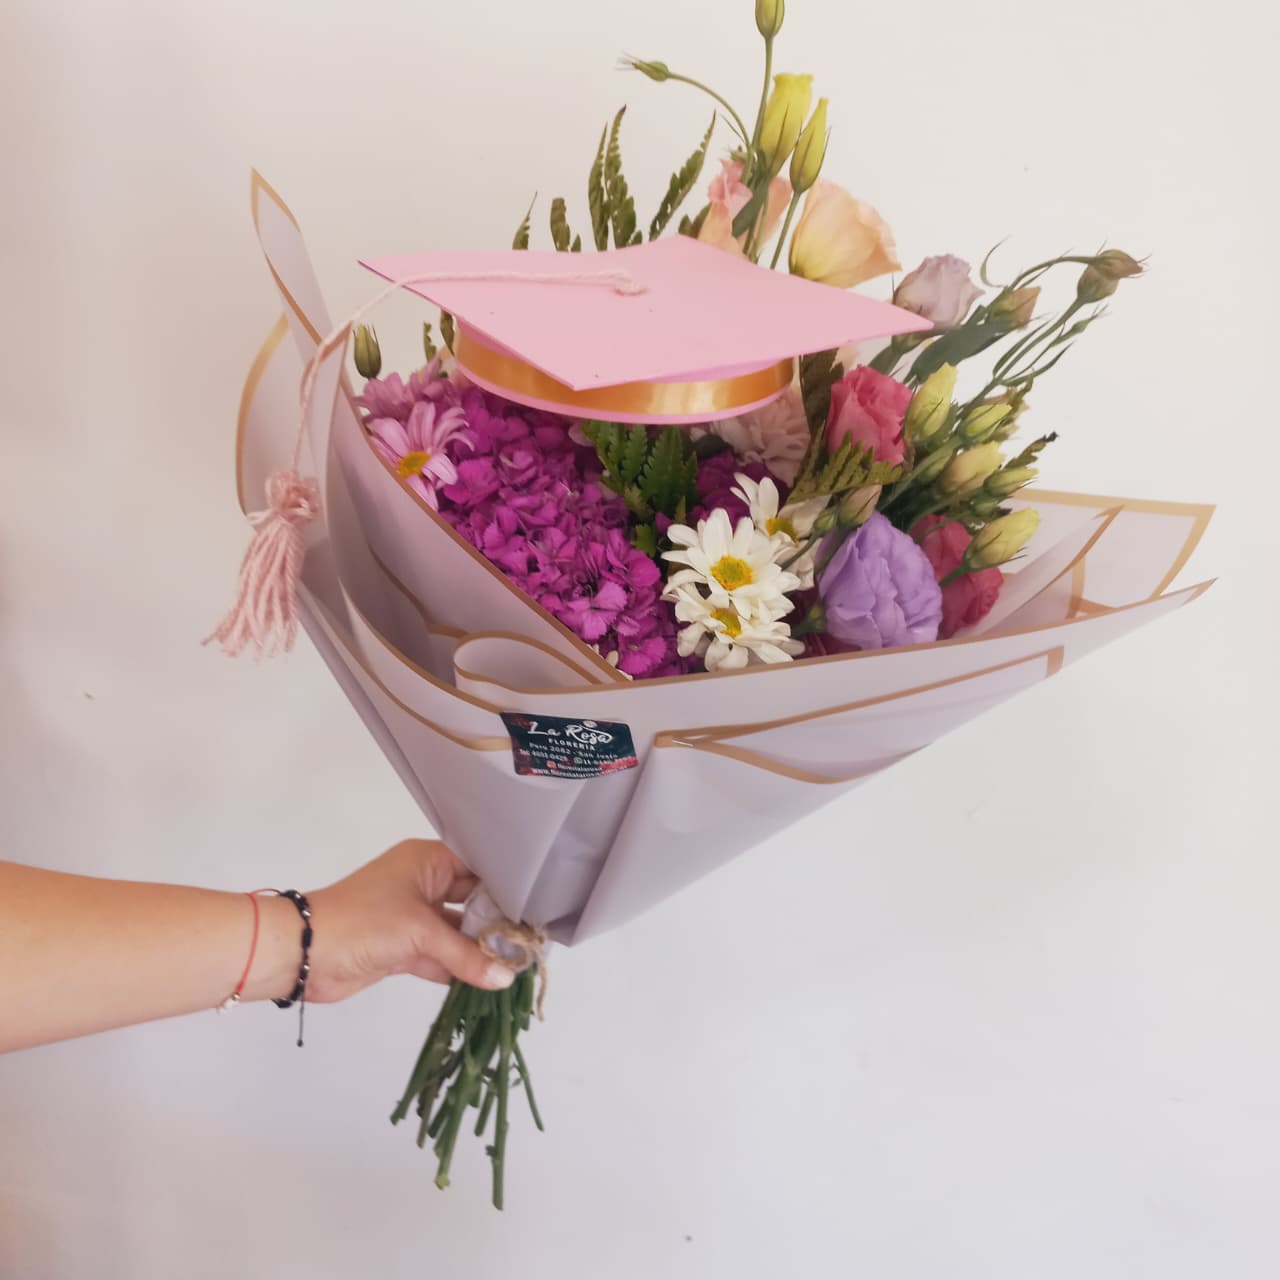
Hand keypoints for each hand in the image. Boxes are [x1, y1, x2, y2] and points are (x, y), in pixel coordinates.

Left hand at [304, 839, 515, 1003]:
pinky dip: (461, 969)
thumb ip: (465, 956)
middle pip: (472, 900)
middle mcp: (424, 884)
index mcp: (427, 861)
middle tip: (533, 938)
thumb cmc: (361, 922)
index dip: (507, 885)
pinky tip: (489, 981)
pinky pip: (443, 956)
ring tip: (518, 964)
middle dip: (498, 921)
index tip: (538, 905)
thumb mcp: (419, 932)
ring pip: (458, 932)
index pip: (479, 867)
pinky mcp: (405, 948)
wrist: (304, 953)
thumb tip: (506, 977)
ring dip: (480, 949)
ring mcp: (414, 918)